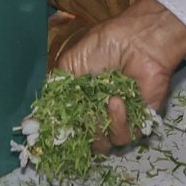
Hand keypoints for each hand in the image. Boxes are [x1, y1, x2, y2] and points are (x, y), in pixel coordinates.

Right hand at [53, 0, 185, 146]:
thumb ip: (57, 89)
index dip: (62, 134)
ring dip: (102, 126)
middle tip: (85, 115)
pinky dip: (120, 123)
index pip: (69, 128)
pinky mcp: (141, 121)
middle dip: (82, 134)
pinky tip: (118, 101)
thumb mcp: (70, 63)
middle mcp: (99, 114)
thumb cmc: (104, 45)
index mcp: (82, 101)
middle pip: (85, 143)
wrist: (137, 40)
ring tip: (108, 100)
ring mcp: (120, 119)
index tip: (52, 134)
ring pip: (105, 144)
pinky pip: (127, 137)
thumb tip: (43, 114)